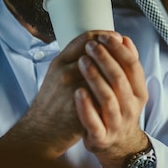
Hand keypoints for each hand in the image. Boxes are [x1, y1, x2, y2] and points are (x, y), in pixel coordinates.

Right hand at [0, 31, 121, 157]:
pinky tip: (121, 89)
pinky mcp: (81, 109)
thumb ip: (75, 58)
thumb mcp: (57, 74)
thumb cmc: (52, 102)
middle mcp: (65, 73)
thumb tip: (98, 43)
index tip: (116, 37)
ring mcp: (73, 91)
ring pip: (105, 74)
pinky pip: (104, 97)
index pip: (86, 39)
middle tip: (126, 54)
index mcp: (60, 62)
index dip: (104, 36)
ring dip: (118, 70)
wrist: (41, 132)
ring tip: (126, 72)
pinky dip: (114, 91)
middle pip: (99, 54)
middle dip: (116, 52)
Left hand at [74, 33, 149, 167]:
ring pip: (108, 99)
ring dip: (95, 78)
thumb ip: (126, 64)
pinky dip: (86, 107)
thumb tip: (124, 38)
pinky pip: (93, 122)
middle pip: (120, 80)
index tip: (105, 36)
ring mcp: (116, 123)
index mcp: (139, 93)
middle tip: (91, 46)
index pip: (133, 66)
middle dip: (105, 59)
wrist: (114, 144)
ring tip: (83, 61)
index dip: (119, 50)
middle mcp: (131, 108)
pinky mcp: (101, 137)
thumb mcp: (128, 88)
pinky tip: (77, 92)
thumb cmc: (117, 108)